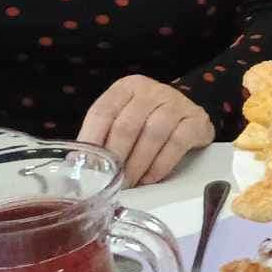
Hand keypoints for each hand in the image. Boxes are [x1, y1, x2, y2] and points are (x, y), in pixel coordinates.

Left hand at [79, 75, 213, 187]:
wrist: (186, 114)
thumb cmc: (146, 122)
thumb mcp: (121, 120)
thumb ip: (102, 137)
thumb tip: (75, 166)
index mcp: (126, 88)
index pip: (102, 112)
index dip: (91, 140)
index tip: (86, 166)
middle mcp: (151, 90)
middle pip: (127, 125)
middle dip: (116, 159)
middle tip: (110, 181)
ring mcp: (176, 102)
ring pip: (153, 134)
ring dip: (138, 164)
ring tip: (130, 183)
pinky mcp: (196, 119)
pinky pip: (177, 143)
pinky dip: (161, 164)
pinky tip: (151, 178)